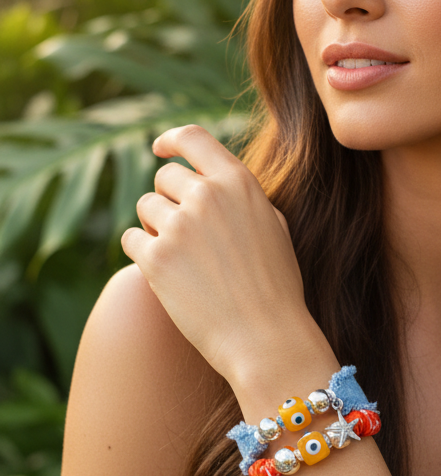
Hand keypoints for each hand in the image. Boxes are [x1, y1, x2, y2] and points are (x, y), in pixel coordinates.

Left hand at [121, 124, 316, 387]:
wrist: (266, 337)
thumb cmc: (275, 286)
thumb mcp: (272, 225)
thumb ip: (239, 195)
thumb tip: (208, 178)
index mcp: (238, 182)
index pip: (193, 137)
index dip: (171, 140)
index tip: (160, 149)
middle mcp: (206, 196)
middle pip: (164, 176)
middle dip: (168, 198)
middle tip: (184, 232)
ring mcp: (179, 226)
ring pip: (145, 207)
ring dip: (155, 227)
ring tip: (182, 258)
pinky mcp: (155, 258)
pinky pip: (131, 238)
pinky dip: (142, 252)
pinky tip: (165, 273)